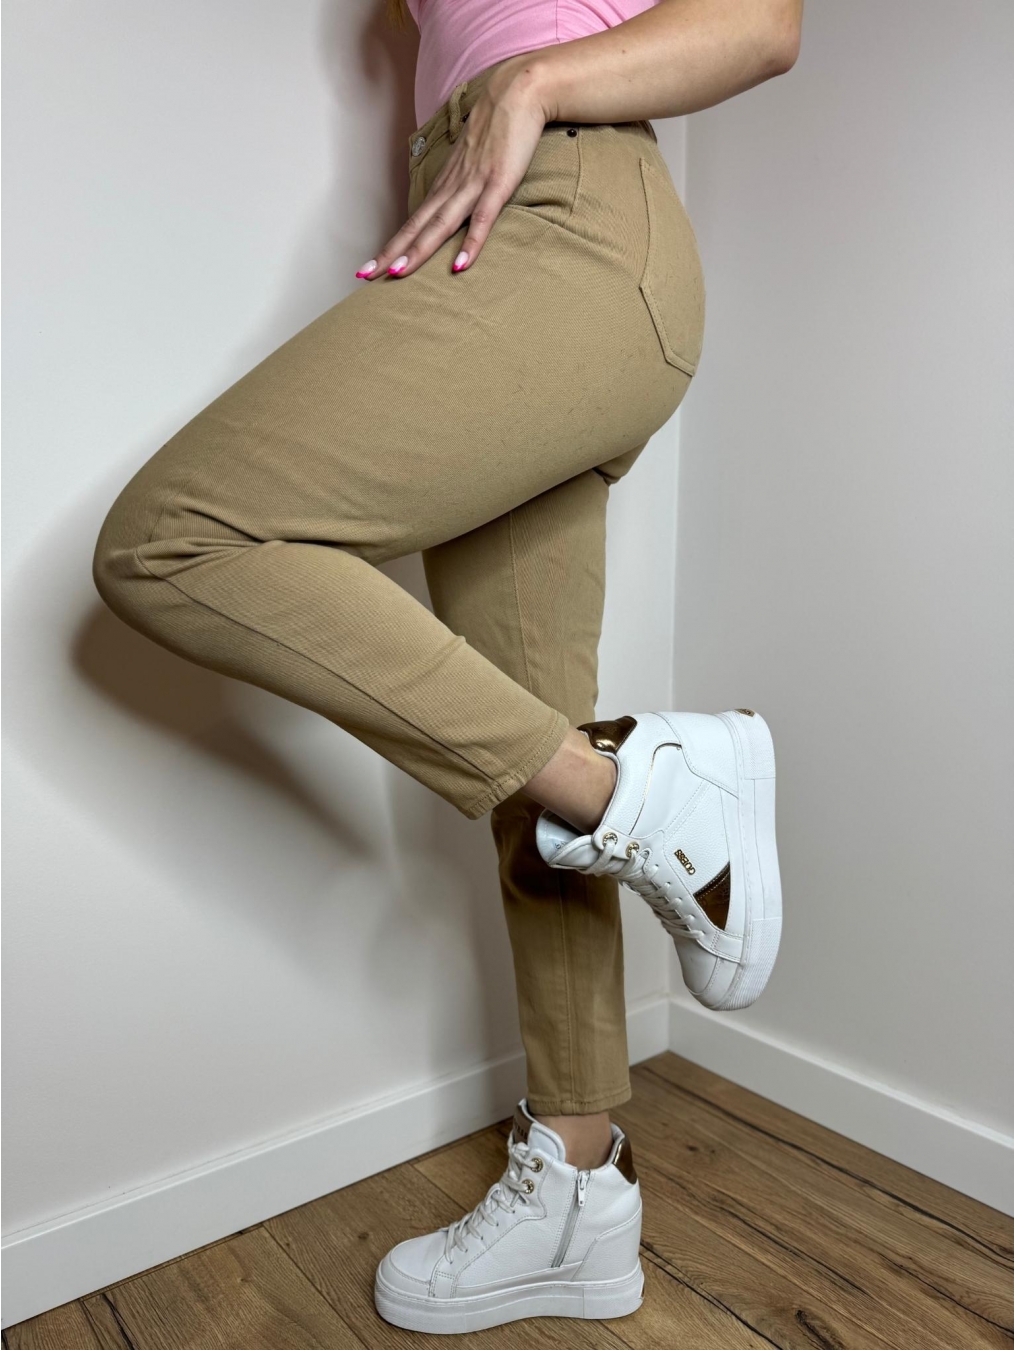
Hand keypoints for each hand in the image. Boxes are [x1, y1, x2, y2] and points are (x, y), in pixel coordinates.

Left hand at [355, 55, 548, 280]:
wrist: (516, 93)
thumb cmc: (497, 127)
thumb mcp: (472, 161)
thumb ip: (462, 184)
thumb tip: (453, 205)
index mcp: (446, 184)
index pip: (413, 221)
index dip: (392, 245)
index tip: (370, 266)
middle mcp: (452, 187)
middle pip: (417, 226)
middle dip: (391, 253)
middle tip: (366, 276)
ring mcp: (473, 185)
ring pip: (440, 225)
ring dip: (419, 250)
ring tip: (398, 274)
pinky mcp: (498, 184)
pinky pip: (482, 219)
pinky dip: (471, 243)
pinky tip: (460, 266)